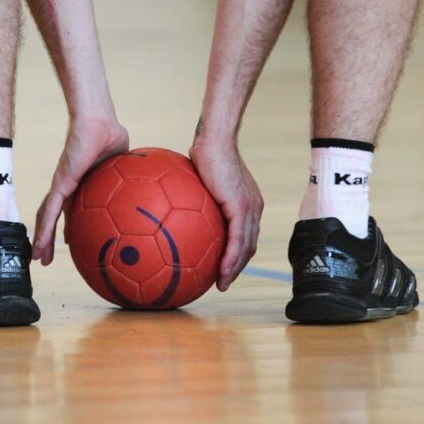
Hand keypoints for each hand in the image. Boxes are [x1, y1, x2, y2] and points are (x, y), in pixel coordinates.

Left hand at [34, 116, 128, 264]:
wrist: (98, 122)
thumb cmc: (110, 133)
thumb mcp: (124, 162)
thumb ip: (129, 177)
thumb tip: (145, 188)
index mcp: (81, 182)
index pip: (72, 208)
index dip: (69, 226)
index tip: (69, 242)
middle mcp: (67, 186)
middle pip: (54, 216)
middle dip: (48, 238)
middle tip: (45, 258)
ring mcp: (61, 186)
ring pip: (47, 218)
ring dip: (42, 240)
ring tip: (38, 259)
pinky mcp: (60, 185)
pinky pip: (50, 213)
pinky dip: (44, 231)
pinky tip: (40, 247)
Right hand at [189, 139, 262, 290]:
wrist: (214, 139)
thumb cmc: (203, 153)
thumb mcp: (197, 179)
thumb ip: (190, 196)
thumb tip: (171, 206)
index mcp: (246, 203)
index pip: (245, 235)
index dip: (236, 254)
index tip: (222, 268)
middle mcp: (252, 208)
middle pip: (248, 245)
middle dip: (236, 267)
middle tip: (222, 282)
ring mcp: (249, 209)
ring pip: (246, 247)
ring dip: (235, 269)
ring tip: (222, 284)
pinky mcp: (241, 207)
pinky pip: (238, 240)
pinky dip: (232, 259)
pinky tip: (222, 272)